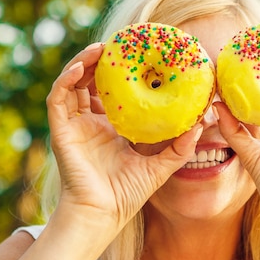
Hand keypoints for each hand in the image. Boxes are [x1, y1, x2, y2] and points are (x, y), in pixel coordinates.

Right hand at [46, 43, 201, 232]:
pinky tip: (79, 67)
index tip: (137, 56)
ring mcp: (74, 126)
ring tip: (99, 49)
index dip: (120, 74)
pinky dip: (65, 80)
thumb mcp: (160, 166)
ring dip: (82, 63)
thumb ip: (180, 147)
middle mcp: (90, 124)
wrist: (103, 214)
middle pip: (90, 83)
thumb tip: (202, 123)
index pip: (112, 93)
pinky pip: (58, 99)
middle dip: (101, 62)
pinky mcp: (61, 131)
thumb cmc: (127, 194)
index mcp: (110, 129)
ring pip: (72, 84)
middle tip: (116, 45)